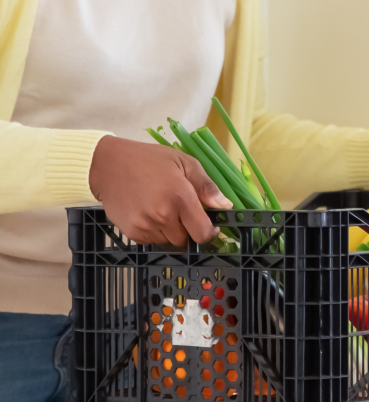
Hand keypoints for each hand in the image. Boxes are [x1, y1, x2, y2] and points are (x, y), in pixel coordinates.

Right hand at [89, 136, 232, 245]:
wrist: (109, 165)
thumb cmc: (149, 160)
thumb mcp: (184, 162)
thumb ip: (206, 186)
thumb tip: (225, 206)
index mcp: (180, 197)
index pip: (203, 233)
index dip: (209, 231)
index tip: (208, 224)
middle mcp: (163, 215)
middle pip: (185, 239)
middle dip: (187, 228)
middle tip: (178, 209)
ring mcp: (146, 226)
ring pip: (168, 241)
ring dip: (170, 230)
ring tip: (161, 207)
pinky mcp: (132, 233)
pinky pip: (151, 241)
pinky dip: (154, 231)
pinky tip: (148, 212)